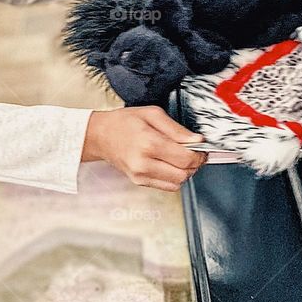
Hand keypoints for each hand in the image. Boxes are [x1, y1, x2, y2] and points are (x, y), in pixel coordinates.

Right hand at [81, 106, 207, 191]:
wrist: (100, 135)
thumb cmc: (123, 122)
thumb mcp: (153, 114)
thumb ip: (177, 129)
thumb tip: (197, 141)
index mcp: (149, 143)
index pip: (186, 158)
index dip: (199, 154)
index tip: (201, 148)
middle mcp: (144, 163)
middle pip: (184, 173)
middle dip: (194, 164)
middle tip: (193, 152)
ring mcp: (140, 175)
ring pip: (177, 183)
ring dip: (184, 172)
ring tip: (179, 158)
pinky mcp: (139, 182)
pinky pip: (167, 186)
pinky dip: (173, 177)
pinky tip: (169, 164)